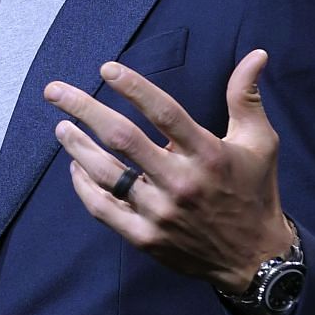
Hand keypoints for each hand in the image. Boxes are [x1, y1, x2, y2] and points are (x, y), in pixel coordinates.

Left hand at [45, 49, 291, 289]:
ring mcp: (160, 212)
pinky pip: (103, 208)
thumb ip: (246, 98)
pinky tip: (75, 167)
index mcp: (207, 155)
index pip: (164, 113)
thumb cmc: (255, 192)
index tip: (106, 69)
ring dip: (77, 147)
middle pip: (122, 138)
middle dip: (83, 109)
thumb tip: (256, 55)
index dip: (133, 88)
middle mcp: (180, 182)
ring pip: (106, 174)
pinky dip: (83, 186)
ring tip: (61, 127)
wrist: (255, 260)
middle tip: (54, 91)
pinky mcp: (145, 237)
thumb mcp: (260, 143)